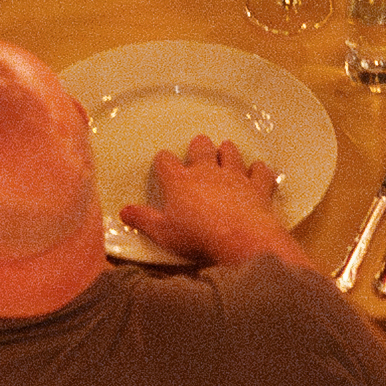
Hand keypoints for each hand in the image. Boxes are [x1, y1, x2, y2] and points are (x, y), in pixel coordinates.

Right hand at [133, 132, 292, 266]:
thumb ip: (143, 220)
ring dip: (228, 151)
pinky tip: (258, 168)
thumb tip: (125, 212)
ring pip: (231, 154)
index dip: (164, 160)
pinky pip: (260, 172)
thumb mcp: (163, 233)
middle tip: (199, 146)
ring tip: (225, 148)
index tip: (163, 162)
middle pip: (201, 149)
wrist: (240, 239)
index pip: (167, 162)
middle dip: (199, 146)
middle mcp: (207, 172)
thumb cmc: (198, 236)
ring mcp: (235, 177)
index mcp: (180, 181)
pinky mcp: (257, 187)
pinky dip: (259, 169)